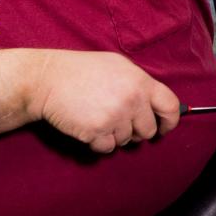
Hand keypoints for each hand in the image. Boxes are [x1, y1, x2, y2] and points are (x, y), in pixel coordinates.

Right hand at [27, 50, 180, 152]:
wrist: (46, 80)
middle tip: (118, 121)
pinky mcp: (98, 131)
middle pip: (148, 130)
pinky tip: (88, 126)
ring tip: (97, 116)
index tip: (164, 128)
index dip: (170, 121)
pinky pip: (108, 148)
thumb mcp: (117, 66)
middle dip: (136, 131)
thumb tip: (158, 105)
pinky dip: (99, 143)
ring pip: (126, 140)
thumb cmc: (81, 71)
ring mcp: (115, 116)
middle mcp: (132, 99)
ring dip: (114, 135)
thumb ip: (140, 84)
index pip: (170, 106)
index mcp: (140, 81)